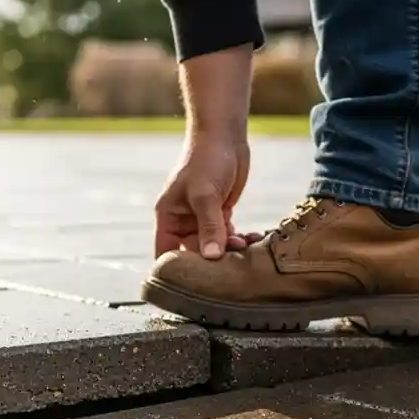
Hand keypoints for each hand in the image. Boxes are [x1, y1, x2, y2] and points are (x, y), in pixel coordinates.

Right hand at [154, 133, 257, 259]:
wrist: (224, 136)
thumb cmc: (206, 160)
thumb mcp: (205, 195)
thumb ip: (209, 227)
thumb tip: (212, 257)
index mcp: (169, 217)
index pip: (165, 253)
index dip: (176, 270)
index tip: (196, 282)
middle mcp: (183, 221)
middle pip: (194, 254)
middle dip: (212, 260)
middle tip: (231, 262)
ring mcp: (202, 218)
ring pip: (213, 247)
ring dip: (229, 250)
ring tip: (245, 246)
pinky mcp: (220, 214)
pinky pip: (227, 236)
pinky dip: (239, 240)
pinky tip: (253, 239)